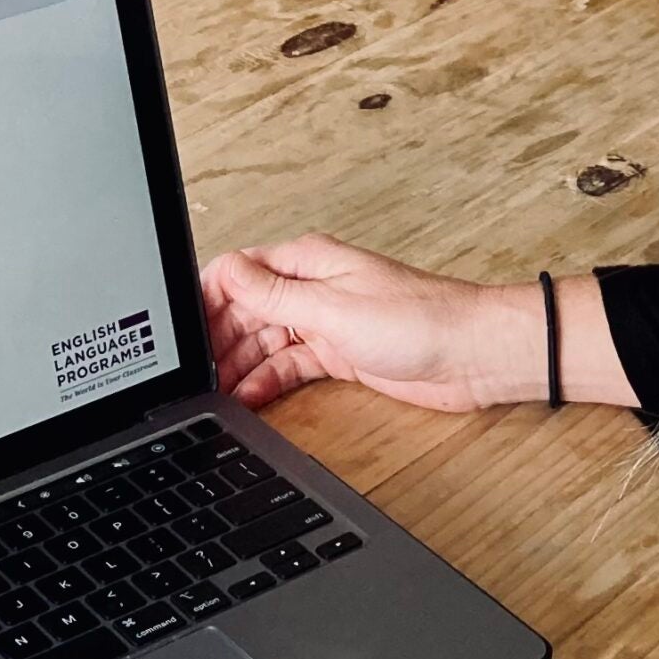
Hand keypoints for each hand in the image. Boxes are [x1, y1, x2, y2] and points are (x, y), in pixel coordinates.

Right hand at [201, 232, 541, 411]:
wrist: (473, 355)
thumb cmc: (421, 320)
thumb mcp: (332, 308)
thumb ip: (275, 294)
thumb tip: (226, 271)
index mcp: (307, 261)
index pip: (237, 271)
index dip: (206, 299)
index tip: (185, 332)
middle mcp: (312, 288)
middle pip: (244, 309)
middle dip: (216, 338)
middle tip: (194, 371)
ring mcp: (325, 321)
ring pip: (264, 341)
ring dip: (238, 364)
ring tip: (213, 390)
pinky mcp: (339, 354)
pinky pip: (288, 366)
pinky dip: (266, 381)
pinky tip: (246, 397)